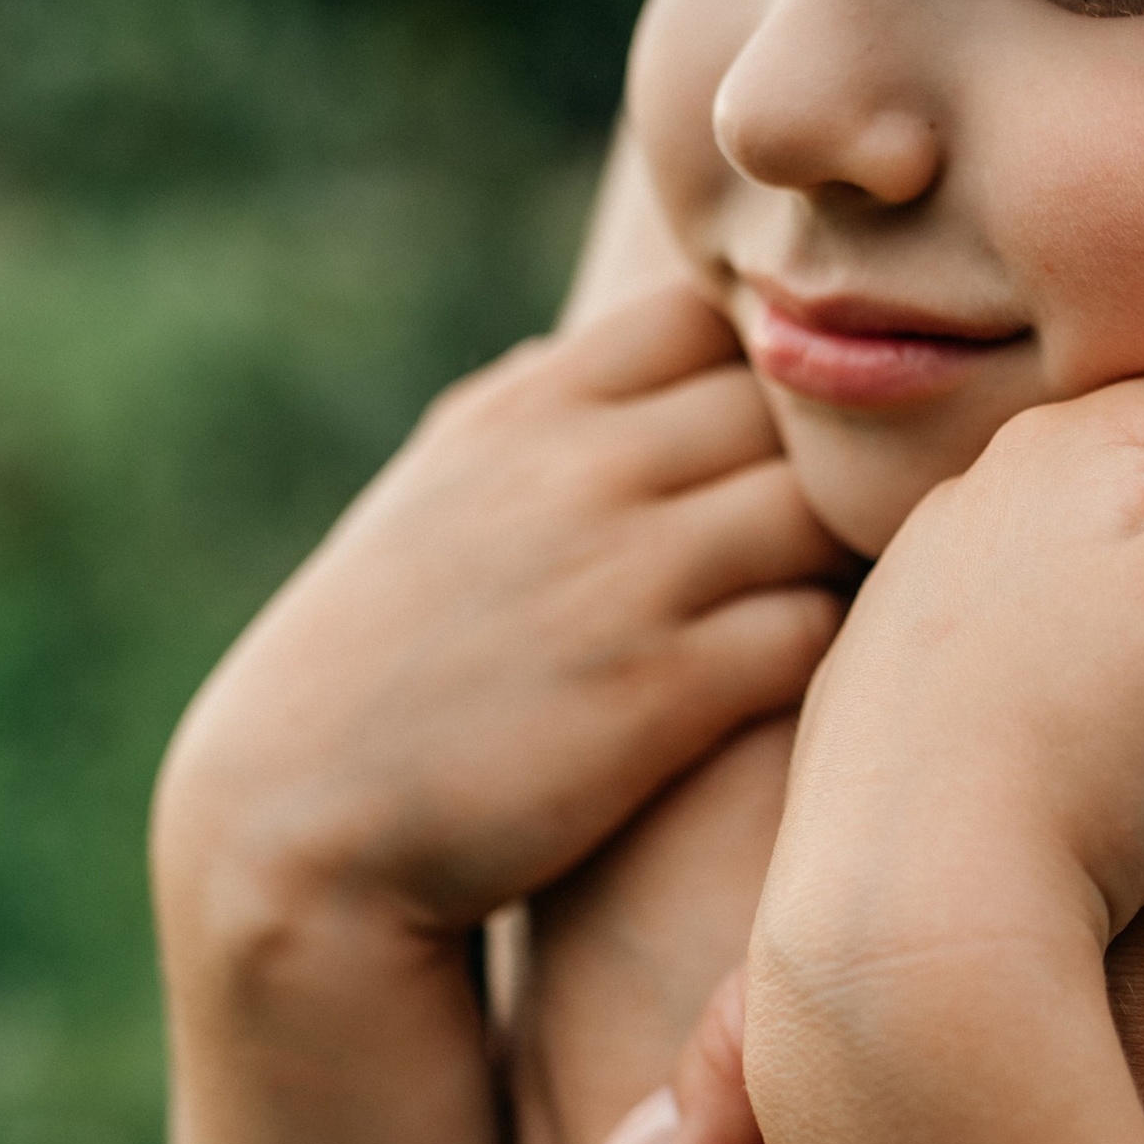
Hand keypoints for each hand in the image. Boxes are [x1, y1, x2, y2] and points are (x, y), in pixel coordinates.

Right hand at [160, 281, 843, 934]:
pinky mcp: (662, 691)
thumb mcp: (431, 494)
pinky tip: (806, 682)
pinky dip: (832, 647)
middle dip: (830, 461)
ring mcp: (627, 578)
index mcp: (528, 411)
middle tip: (846, 532)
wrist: (297, 825)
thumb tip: (578, 355)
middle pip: (789, 406)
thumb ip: (516, 413)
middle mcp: (582, 471)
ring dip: (846, 555)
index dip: (762, 374)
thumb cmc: (374, 660)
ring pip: (823, 509)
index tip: (771, 448)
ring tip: (840, 606)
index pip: (707, 318)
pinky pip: (814, 628)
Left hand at [758, 317, 1143, 997]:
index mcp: (1067, 442)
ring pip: (1069, 585)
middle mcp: (971, 496)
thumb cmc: (1093, 751)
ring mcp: (910, 598)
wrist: (912, 920)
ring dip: (1130, 632)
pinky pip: (999, 669)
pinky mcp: (878, 696)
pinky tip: (1085, 770)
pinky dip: (1049, 701)